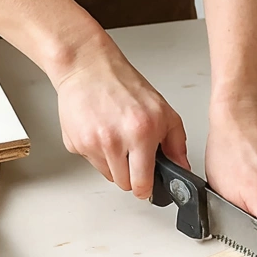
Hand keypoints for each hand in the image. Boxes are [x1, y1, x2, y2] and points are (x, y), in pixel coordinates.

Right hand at [53, 29, 188, 197]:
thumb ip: (176, 142)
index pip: (142, 183)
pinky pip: (91, 162)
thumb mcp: (162, 110)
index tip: (147, 186)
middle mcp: (114, 141)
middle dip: (131, 175)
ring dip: (114, 164)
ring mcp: (92, 144)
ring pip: (107, 175)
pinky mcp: (74, 143)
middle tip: (133, 155)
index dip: (146, 188)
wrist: (87, 68)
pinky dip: (97, 153)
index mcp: (140, 133)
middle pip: (123, 184)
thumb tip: (182, 167)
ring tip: (116, 138)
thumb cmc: (123, 85)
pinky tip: (101, 132)